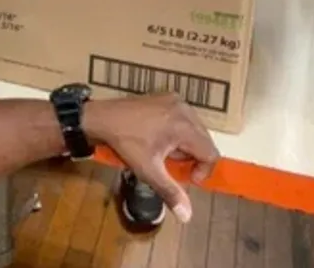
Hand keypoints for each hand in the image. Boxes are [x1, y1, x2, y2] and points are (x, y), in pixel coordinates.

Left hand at [82, 93, 219, 222]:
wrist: (102, 118)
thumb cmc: (126, 143)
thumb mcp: (148, 170)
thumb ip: (170, 192)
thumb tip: (187, 217)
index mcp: (184, 126)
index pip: (211, 153)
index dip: (203, 170)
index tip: (187, 177)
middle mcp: (185, 109)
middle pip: (205, 141)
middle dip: (192, 156)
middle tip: (169, 161)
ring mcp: (176, 100)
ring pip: (196, 129)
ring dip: (185, 144)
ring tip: (163, 148)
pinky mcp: (168, 96)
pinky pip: (186, 118)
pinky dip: (179, 130)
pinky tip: (160, 135)